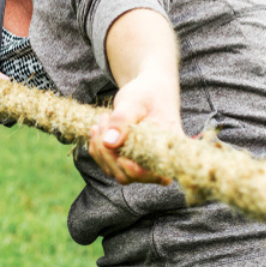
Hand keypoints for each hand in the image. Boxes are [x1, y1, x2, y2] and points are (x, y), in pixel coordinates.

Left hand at [87, 71, 181, 185]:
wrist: (148, 90)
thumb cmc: (147, 94)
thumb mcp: (134, 102)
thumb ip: (122, 120)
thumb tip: (109, 143)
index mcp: (169, 148)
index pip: (156, 175)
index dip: (136, 171)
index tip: (120, 157)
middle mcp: (157, 161)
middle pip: (128, 175)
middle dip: (108, 153)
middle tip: (104, 121)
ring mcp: (141, 163)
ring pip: (115, 171)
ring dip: (101, 150)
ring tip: (102, 121)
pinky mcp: (128, 160)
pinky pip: (108, 165)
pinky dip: (98, 150)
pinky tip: (97, 129)